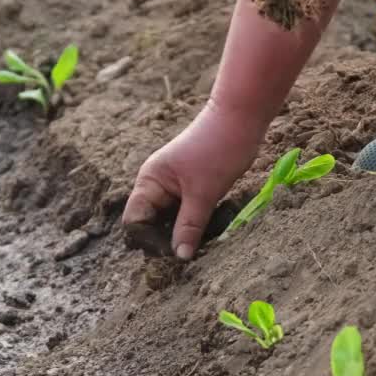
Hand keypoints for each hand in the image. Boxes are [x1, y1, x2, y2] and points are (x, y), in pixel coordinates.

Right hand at [122, 104, 262, 259]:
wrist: (241, 117)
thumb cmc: (219, 149)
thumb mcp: (204, 194)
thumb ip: (189, 227)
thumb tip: (180, 257)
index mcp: (149, 182)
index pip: (134, 222)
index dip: (150, 241)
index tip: (175, 252)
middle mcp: (155, 185)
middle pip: (151, 225)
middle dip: (169, 239)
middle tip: (195, 247)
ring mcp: (173, 186)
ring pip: (171, 221)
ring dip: (187, 232)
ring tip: (208, 234)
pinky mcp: (190, 187)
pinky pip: (187, 213)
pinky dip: (198, 222)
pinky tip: (215, 222)